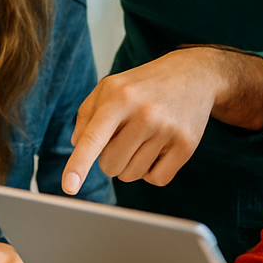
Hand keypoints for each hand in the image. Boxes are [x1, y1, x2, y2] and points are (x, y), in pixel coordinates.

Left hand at [61, 47, 262, 193]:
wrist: (193, 75)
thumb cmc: (143, 85)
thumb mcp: (109, 87)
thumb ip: (87, 114)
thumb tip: (77, 146)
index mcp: (119, 97)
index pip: (94, 138)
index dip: (79, 164)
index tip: (69, 187)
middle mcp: (144, 114)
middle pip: (110, 165)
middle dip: (110, 158)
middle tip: (122, 137)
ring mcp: (167, 130)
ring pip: (131, 175)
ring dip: (130, 165)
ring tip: (140, 140)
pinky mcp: (186, 145)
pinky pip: (156, 179)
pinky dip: (151, 172)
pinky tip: (156, 150)